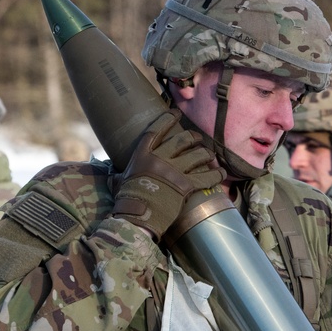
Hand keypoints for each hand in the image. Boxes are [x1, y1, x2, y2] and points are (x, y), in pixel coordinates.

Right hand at [111, 113, 224, 239]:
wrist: (136, 217)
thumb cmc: (126, 201)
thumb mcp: (118, 183)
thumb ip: (118, 176)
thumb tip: (110, 177)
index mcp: (142, 155)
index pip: (156, 130)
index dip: (167, 119)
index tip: (176, 113)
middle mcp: (159, 159)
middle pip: (182, 140)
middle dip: (193, 137)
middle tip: (198, 138)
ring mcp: (173, 171)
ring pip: (197, 155)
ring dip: (206, 154)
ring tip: (210, 155)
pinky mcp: (185, 185)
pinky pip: (206, 176)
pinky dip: (216, 174)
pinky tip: (221, 173)